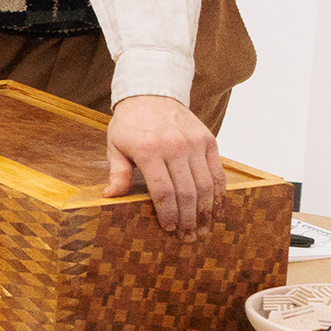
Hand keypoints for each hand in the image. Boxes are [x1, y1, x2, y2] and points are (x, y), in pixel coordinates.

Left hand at [104, 93, 224, 233]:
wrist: (151, 94)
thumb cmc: (130, 124)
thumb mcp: (115, 146)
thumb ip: (116, 172)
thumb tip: (110, 196)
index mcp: (148, 150)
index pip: (162, 190)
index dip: (167, 213)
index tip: (168, 228)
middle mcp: (175, 147)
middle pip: (186, 192)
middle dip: (188, 218)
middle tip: (187, 236)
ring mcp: (195, 143)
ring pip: (205, 185)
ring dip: (205, 211)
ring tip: (202, 229)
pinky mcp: (209, 141)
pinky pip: (218, 173)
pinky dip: (219, 194)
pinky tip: (216, 210)